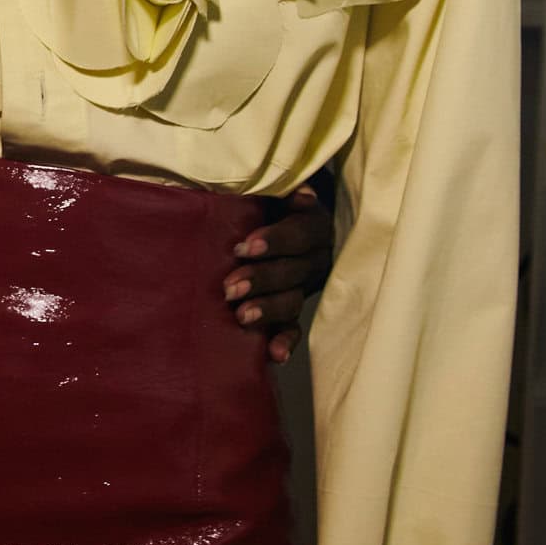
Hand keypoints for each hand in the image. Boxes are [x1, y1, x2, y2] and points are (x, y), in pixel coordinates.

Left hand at [223, 185, 332, 364]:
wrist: (284, 219)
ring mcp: (305, 286)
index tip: (244, 247)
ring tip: (242, 316)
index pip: (300, 234)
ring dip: (268, 309)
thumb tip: (301, 193)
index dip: (275, 241)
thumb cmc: (269, 202)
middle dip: (262, 280)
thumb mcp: (276, 191)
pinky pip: (294, 328)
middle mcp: (315, 258)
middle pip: (293, 271)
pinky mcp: (294, 310)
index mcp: (314, 225)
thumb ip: (280, 189)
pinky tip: (274, 355)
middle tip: (230, 288)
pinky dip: (285, 342)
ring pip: (292, 301)